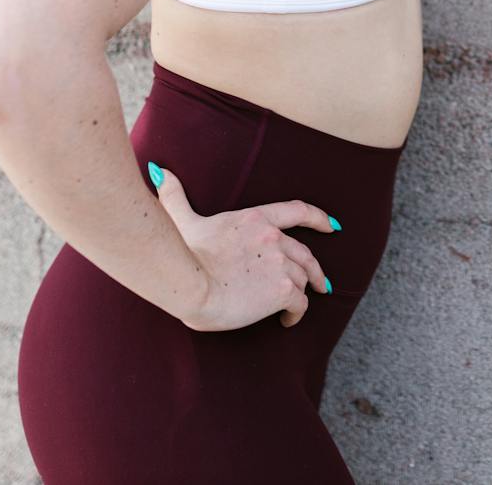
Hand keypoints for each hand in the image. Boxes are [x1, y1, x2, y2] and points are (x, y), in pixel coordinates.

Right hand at [149, 161, 336, 330]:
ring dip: (301, 293)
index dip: (318, 218)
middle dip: (315, 269)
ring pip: (302, 279)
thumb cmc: (183, 253)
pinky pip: (300, 302)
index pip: (296, 211)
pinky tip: (287, 320)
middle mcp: (274, 237)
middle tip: (321, 283)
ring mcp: (280, 263)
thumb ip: (175, 197)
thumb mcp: (182, 220)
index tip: (332, 226)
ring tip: (293, 307)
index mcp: (255, 219)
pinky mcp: (282, 290)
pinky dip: (297, 312)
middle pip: (305, 253)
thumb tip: (159, 171)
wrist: (189, 283)